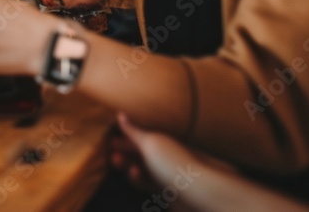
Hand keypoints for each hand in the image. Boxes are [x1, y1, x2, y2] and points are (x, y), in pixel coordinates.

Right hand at [115, 114, 236, 211]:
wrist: (198, 193)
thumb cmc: (174, 164)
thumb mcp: (151, 142)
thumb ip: (134, 131)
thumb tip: (120, 114)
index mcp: (165, 141)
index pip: (142, 136)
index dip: (125, 138)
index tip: (110, 141)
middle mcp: (167, 155)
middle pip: (141, 153)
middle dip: (125, 154)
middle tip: (113, 157)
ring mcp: (168, 174)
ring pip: (143, 169)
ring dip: (129, 167)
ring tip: (122, 166)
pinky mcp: (168, 191)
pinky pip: (148, 184)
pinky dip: (138, 179)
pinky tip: (135, 175)